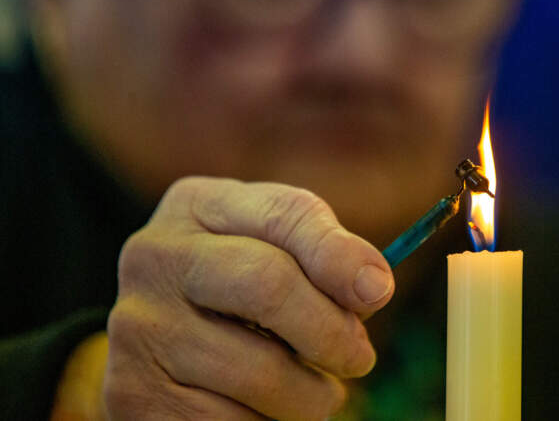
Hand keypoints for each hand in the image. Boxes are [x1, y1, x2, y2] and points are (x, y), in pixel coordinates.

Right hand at [103, 177, 394, 419]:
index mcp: (197, 204)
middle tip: (358, 358)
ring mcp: (136, 328)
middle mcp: (154, 257)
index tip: (378, 294)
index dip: (339, 258)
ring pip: (258, 372)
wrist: (162, 340)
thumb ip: (326, 250)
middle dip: (331, 331)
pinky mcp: (134, 396)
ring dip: (310, 395)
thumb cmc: (243, 281)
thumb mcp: (279, 245)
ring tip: (315, 391)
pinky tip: (266, 410)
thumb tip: (374, 286)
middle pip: (268, 286)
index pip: (285, 217)